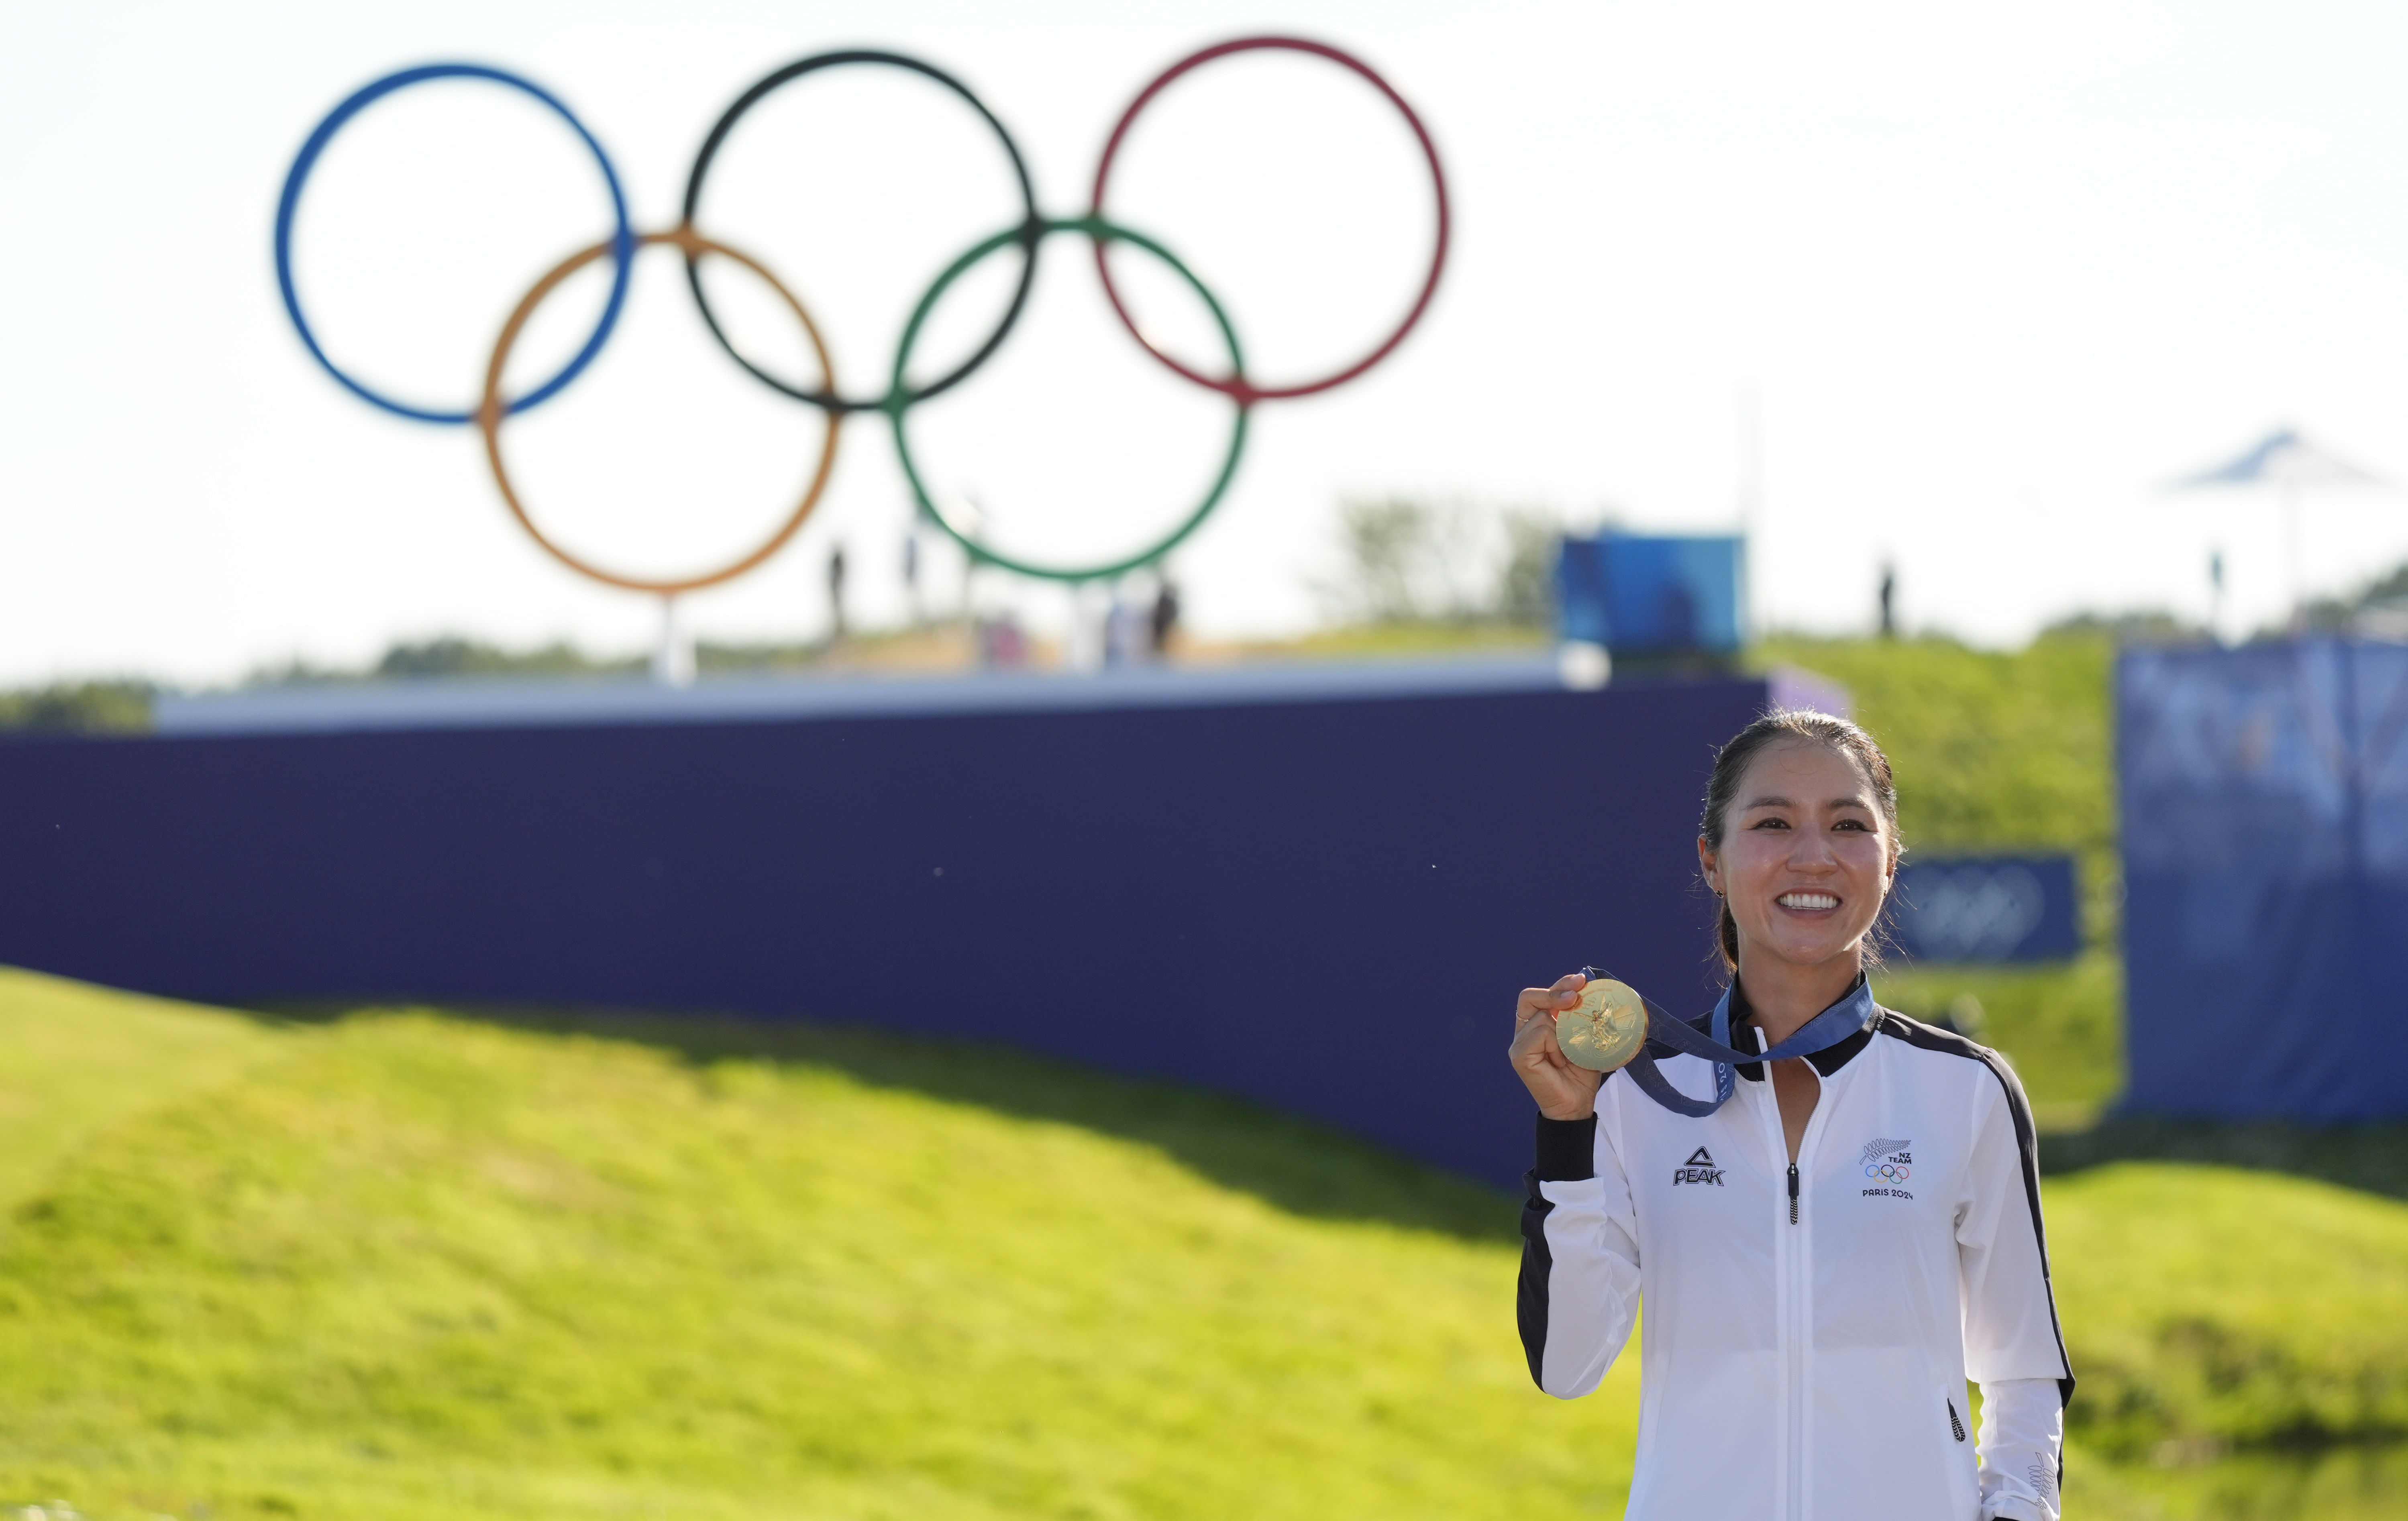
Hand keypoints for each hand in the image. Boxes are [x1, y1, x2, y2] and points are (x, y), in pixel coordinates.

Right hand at [1509, 972, 1607, 1120]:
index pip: (1540, 995)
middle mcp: (1524, 1031)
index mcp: (1536, 1024)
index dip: (1559, 983)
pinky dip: (1555, 1044)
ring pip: (1541, 1018)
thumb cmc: (1581, 1073)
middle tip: (1577, 996)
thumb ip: (1581, 1017)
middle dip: (1556, 992)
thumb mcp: (1585, 1038)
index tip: (1582, 981)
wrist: (1577, 1105)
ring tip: (1571, 1053)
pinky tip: (1561, 1061)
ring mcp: (1519, 1044)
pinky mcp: (1519, 1056)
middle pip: (1530, 997)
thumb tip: (1590, 991)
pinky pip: (1539, 1035)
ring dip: (1563, 1031)